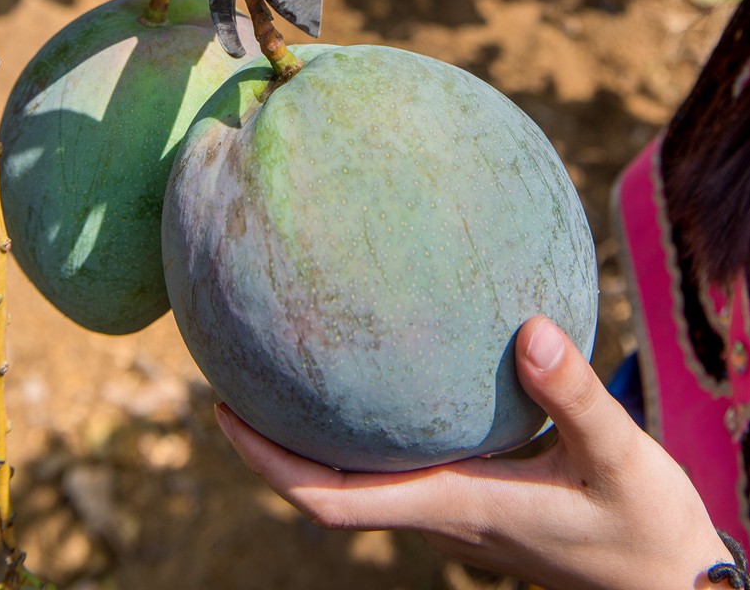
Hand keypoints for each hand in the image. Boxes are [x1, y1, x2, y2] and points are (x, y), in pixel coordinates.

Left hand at [215, 315, 730, 589]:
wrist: (670, 585)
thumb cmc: (644, 533)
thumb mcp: (620, 460)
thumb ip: (575, 397)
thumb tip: (528, 331)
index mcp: (453, 506)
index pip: (333, 502)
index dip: (269, 464)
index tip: (224, 413)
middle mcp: (442, 509)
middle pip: (329, 489)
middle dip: (272, 443)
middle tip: (233, 378)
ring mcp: (459, 507)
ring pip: (364, 477)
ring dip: (318, 435)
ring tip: (294, 365)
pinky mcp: (483, 495)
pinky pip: (406, 461)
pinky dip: (376, 426)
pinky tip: (391, 373)